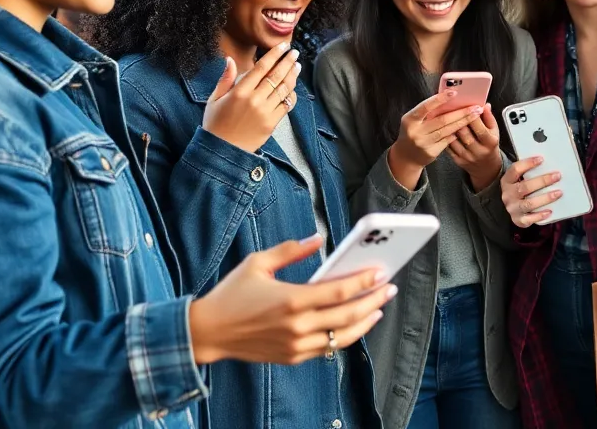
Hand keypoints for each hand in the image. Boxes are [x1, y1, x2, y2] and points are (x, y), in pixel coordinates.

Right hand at [189, 235, 396, 364]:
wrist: (207, 333)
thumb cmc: (231, 294)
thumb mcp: (258, 263)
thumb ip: (292, 249)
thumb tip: (318, 238)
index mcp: (290, 299)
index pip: (339, 291)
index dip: (364, 281)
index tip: (380, 272)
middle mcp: (297, 326)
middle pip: (348, 315)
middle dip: (374, 300)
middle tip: (389, 287)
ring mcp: (296, 345)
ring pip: (342, 337)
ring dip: (365, 321)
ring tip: (378, 307)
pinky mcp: (292, 357)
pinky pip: (328, 349)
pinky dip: (345, 337)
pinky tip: (354, 324)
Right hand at [203, 43, 300, 152]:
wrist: (222, 150)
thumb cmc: (215, 123)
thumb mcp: (214, 99)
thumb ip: (225, 78)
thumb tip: (230, 59)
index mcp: (239, 91)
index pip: (261, 67)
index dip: (274, 54)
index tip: (283, 46)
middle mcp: (254, 100)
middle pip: (276, 76)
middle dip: (287, 61)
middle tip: (295, 53)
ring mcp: (265, 112)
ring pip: (284, 89)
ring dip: (292, 76)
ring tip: (296, 66)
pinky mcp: (272, 123)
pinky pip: (286, 105)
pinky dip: (291, 95)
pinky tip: (293, 88)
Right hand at [390, 91, 485, 170]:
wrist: (406, 156)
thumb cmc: (413, 131)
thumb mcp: (414, 119)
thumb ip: (428, 111)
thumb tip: (450, 98)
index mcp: (410, 119)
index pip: (426, 106)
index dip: (440, 99)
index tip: (454, 92)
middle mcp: (415, 132)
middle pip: (442, 120)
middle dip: (461, 113)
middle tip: (475, 107)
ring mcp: (423, 143)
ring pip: (448, 130)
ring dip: (463, 122)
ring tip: (476, 115)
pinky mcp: (431, 153)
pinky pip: (448, 141)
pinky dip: (457, 133)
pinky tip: (467, 128)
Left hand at [446, 104, 503, 190]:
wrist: (486, 167)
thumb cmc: (490, 145)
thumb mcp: (494, 131)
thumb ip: (489, 118)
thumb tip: (485, 105)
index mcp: (490, 142)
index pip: (480, 128)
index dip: (472, 116)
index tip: (466, 106)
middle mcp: (479, 151)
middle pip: (465, 133)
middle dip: (457, 120)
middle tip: (451, 109)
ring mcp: (467, 157)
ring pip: (454, 140)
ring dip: (449, 128)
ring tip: (445, 117)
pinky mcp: (458, 161)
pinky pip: (448, 147)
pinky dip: (444, 137)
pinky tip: (442, 129)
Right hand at [500, 156, 562, 226]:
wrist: (512, 206)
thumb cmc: (521, 187)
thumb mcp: (519, 178)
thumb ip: (529, 171)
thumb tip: (550, 161)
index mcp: (507, 181)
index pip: (515, 170)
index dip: (528, 164)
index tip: (541, 159)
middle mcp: (507, 194)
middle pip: (524, 187)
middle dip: (542, 181)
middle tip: (557, 176)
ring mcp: (512, 208)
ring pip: (528, 204)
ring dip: (545, 198)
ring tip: (558, 193)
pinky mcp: (518, 220)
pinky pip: (529, 219)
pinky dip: (539, 216)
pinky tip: (550, 211)